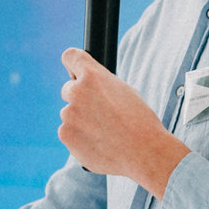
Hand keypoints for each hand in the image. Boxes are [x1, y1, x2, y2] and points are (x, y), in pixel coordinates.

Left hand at [58, 48, 189, 198]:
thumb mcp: (124, 91)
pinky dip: (79, 138)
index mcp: (92, 75)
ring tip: (105, 132)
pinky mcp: (65, 134)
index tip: (75, 73)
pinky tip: (98, 143)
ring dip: (80, 121)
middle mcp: (77, 91)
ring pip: (69, 114)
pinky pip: (68, 133)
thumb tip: (87, 85)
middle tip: (100, 113)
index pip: (70, 56)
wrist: (143, 151)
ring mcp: (69, 114)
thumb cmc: (139, 121)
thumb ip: (100, 85)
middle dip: (80, 99)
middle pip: (68, 89)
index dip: (73, 65)